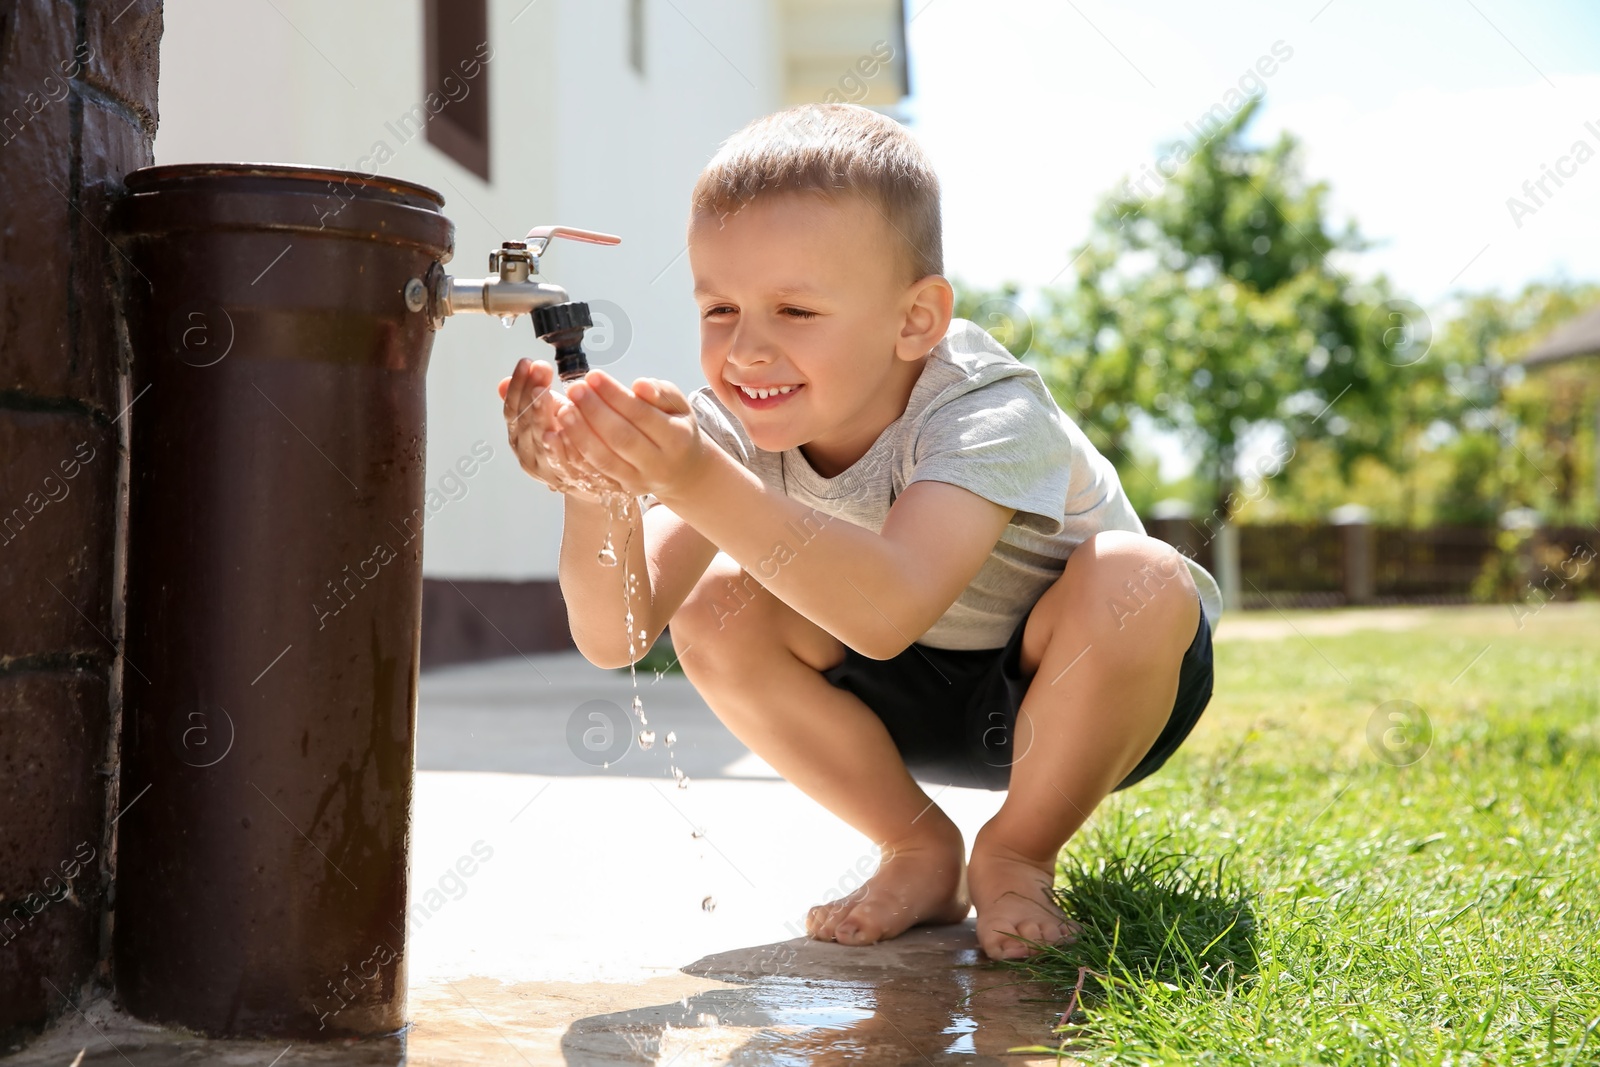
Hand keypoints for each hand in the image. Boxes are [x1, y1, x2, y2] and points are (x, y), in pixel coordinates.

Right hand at [499, 359, 624, 503]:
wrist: (590, 482)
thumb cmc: (568, 441)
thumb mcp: (549, 415)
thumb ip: (530, 398)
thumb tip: (503, 383)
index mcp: (520, 436)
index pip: (513, 408)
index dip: (519, 385)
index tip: (528, 363)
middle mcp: (527, 453)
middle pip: (524, 422)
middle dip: (530, 394)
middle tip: (540, 371)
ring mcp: (546, 469)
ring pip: (539, 440)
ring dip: (541, 416)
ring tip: (546, 394)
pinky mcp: (568, 480)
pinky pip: (561, 462)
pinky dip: (558, 448)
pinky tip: (560, 431)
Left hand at [548, 369, 709, 500]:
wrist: (682, 471)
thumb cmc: (675, 430)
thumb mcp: (679, 407)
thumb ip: (661, 393)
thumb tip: (640, 385)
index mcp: (677, 439)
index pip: (640, 413)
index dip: (614, 395)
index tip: (593, 376)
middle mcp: (658, 464)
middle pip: (621, 437)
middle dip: (594, 411)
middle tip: (575, 389)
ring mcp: (639, 481)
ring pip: (604, 459)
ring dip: (579, 433)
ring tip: (563, 409)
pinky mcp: (621, 490)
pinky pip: (593, 473)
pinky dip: (574, 454)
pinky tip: (558, 435)